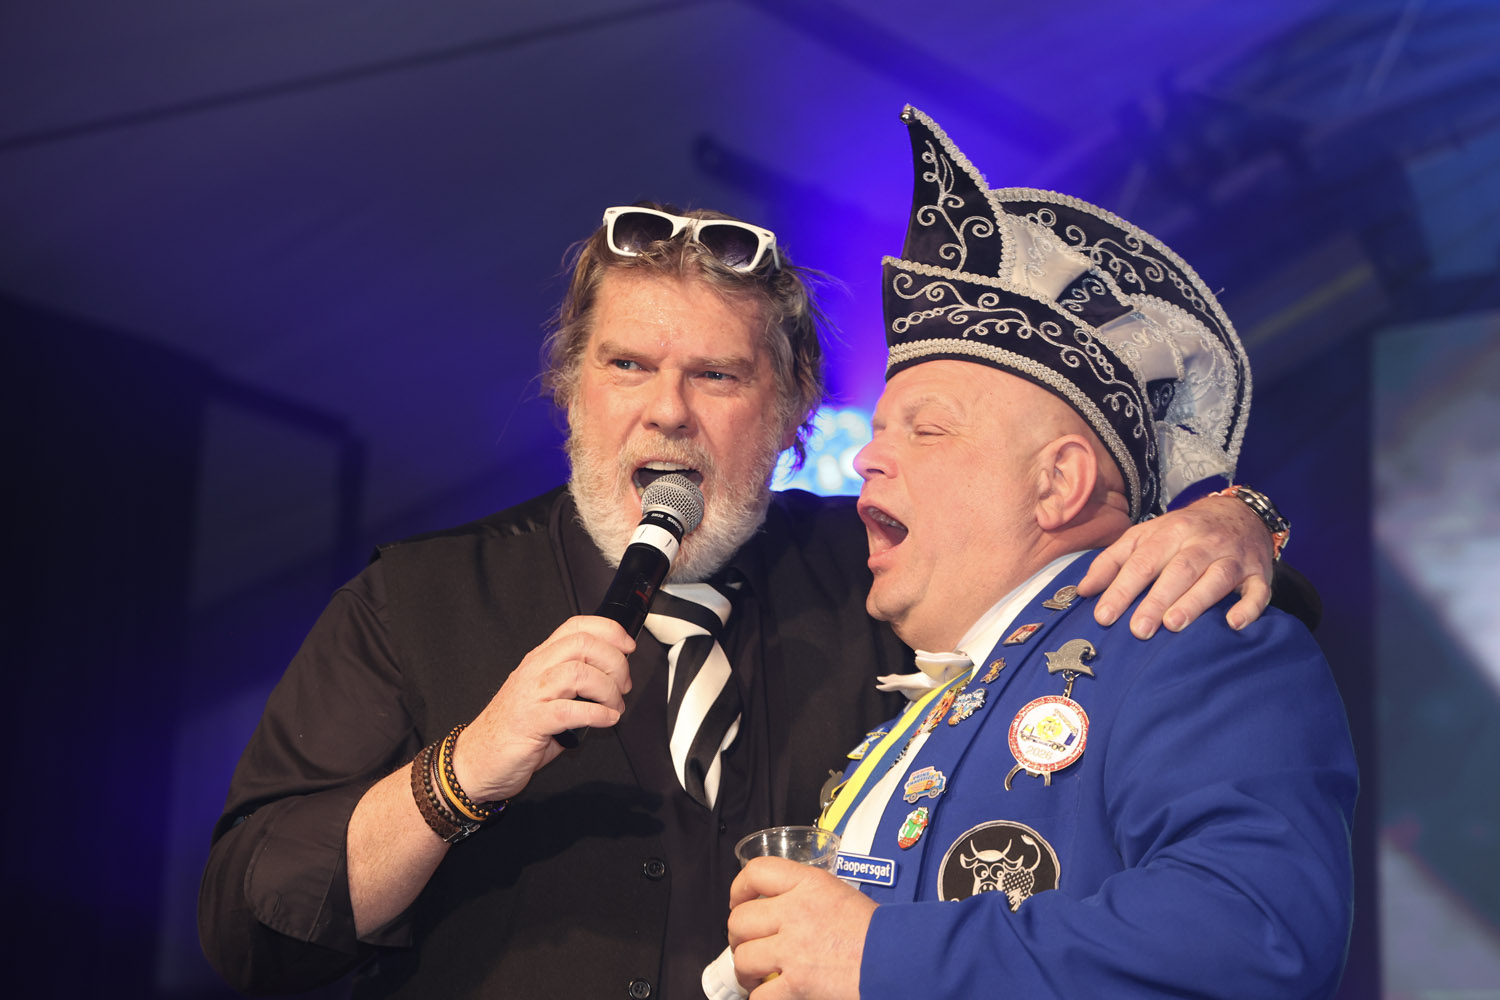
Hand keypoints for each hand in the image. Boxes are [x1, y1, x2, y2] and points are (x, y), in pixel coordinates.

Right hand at [451, 616, 634, 801]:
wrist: (477, 760)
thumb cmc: (514, 730)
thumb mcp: (546, 696)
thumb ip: (574, 684)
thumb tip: (613, 681)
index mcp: (540, 659)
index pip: (576, 626)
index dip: (609, 630)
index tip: (628, 646)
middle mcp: (535, 670)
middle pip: (583, 644)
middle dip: (614, 662)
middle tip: (622, 685)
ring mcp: (531, 694)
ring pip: (578, 672)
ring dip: (607, 690)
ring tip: (613, 707)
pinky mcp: (531, 722)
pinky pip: (570, 711)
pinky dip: (596, 714)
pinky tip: (605, 720)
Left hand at [727, 858, 873, 999]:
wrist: (899, 958)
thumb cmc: (879, 931)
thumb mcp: (840, 894)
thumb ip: (807, 896)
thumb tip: (782, 907)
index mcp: (809, 884)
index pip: (757, 872)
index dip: (739, 888)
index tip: (739, 901)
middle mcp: (796, 912)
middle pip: (740, 920)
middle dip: (737, 936)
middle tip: (745, 944)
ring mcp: (794, 949)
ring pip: (743, 957)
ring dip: (744, 969)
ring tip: (754, 973)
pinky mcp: (798, 983)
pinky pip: (760, 994)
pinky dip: (760, 997)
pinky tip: (769, 994)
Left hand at [1077, 495, 1272, 637]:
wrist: (1239, 513)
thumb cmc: (1183, 532)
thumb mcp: (1145, 536)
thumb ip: (1113, 561)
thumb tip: (1083, 590)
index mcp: (1169, 533)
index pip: (1141, 562)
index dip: (1121, 589)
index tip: (1104, 616)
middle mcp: (1201, 543)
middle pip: (1178, 570)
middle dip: (1156, 600)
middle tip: (1139, 630)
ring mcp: (1233, 557)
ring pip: (1215, 577)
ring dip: (1195, 601)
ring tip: (1174, 624)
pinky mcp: (1259, 573)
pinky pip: (1258, 590)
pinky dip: (1249, 607)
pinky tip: (1234, 623)